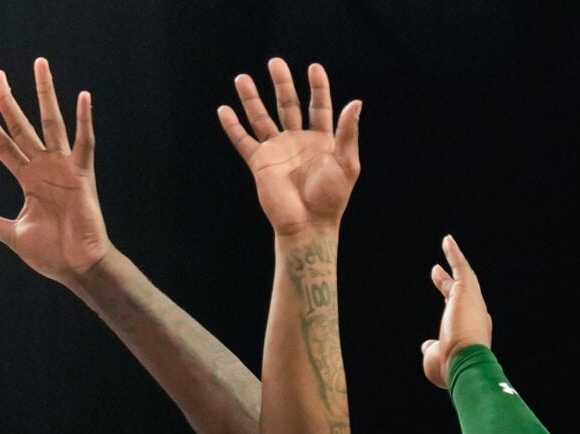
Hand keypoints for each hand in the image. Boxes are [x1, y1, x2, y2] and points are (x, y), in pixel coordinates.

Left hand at [0, 59, 108, 282]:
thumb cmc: (52, 254)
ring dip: (45, 94)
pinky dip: (85, 120)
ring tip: (40, 64)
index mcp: (28, 179)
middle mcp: (44, 167)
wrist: (78, 267)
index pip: (4, 145)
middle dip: (9, 100)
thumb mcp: (16, 236)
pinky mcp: (82, 175)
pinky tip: (84, 97)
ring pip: (51, 123)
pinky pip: (84, 143)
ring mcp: (63, 168)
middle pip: (22, 126)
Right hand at [216, 59, 361, 234]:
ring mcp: (277, 151)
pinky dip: (232, 126)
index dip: (317, 87)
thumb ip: (348, 132)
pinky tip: (224, 110)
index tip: (313, 68)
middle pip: (288, 105)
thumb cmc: (331, 198)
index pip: (319, 106)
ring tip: (242, 78)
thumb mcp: (346, 163)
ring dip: (252, 99)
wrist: (307, 225)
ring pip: (262, 118)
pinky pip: (243, 141)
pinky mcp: (260, 163)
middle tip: (275, 62)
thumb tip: (356, 102)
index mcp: (321, 139)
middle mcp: (297, 141)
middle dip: (281, 83)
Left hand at [419, 234, 492, 386]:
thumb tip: (427, 345)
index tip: (445, 311)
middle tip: (437, 274)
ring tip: (446, 245)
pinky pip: (461, 267)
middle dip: (449, 284)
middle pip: (459, 295)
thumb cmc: (451, 365)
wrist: (465, 360)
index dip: (450, 314)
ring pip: (463, 276)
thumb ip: (431, 351)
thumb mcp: (435, 360)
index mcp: (469, 334)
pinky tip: (446, 240)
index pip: (459, 320)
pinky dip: (454, 253)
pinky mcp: (468, 290)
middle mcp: (475, 316)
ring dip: (454, 261)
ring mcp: (473, 301)